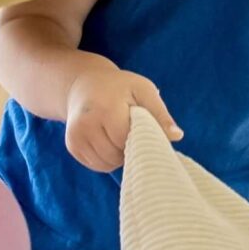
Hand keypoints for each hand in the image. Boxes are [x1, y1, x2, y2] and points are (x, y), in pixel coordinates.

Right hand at [62, 65, 181, 172]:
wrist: (83, 83)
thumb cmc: (119, 87)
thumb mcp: (143, 90)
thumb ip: (160, 114)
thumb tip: (177, 136)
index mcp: (105, 109)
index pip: (127, 140)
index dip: (141, 140)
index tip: (146, 130)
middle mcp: (85, 124)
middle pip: (117, 155)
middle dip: (130, 149)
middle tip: (133, 132)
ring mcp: (75, 137)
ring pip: (107, 164)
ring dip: (119, 157)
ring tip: (121, 136)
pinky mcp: (72, 146)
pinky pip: (97, 165)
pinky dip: (108, 159)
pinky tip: (109, 141)